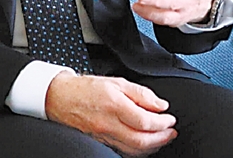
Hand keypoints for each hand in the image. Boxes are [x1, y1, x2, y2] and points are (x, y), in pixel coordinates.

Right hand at [45, 72, 176, 156]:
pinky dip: (139, 150)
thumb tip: (160, 105)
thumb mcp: (115, 81)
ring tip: (162, 138)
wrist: (61, 98)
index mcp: (114, 104)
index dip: (162, 122)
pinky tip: (145, 143)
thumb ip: (139, 92)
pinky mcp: (101, 143)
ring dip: (153, 146)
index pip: (145, 121)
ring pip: (134, 150)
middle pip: (142, 140)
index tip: (170, 118)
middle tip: (171, 131)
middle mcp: (109, 124)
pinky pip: (124, 151)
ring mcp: (104, 136)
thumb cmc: (86, 88)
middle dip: (162, 138)